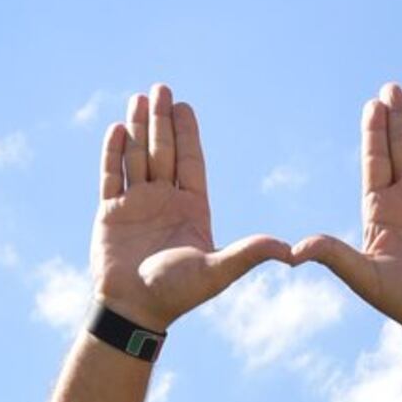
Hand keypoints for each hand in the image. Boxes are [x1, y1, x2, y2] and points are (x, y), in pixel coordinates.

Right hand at [92, 85, 288, 330]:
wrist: (135, 313)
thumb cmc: (177, 294)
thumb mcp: (218, 270)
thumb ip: (249, 253)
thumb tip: (290, 250)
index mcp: (191, 208)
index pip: (190, 162)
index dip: (186, 133)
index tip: (184, 106)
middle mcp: (164, 202)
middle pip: (163, 152)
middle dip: (162, 121)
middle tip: (161, 88)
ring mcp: (137, 206)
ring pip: (137, 158)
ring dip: (138, 129)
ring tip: (139, 99)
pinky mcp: (110, 214)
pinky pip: (111, 177)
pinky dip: (113, 154)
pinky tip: (116, 129)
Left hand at [296, 83, 401, 344]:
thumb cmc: (400, 299)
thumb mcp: (362, 276)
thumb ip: (333, 256)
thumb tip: (295, 250)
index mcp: (380, 208)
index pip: (375, 160)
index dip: (374, 132)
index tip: (372, 105)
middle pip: (399, 149)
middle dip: (396, 118)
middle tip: (392, 87)